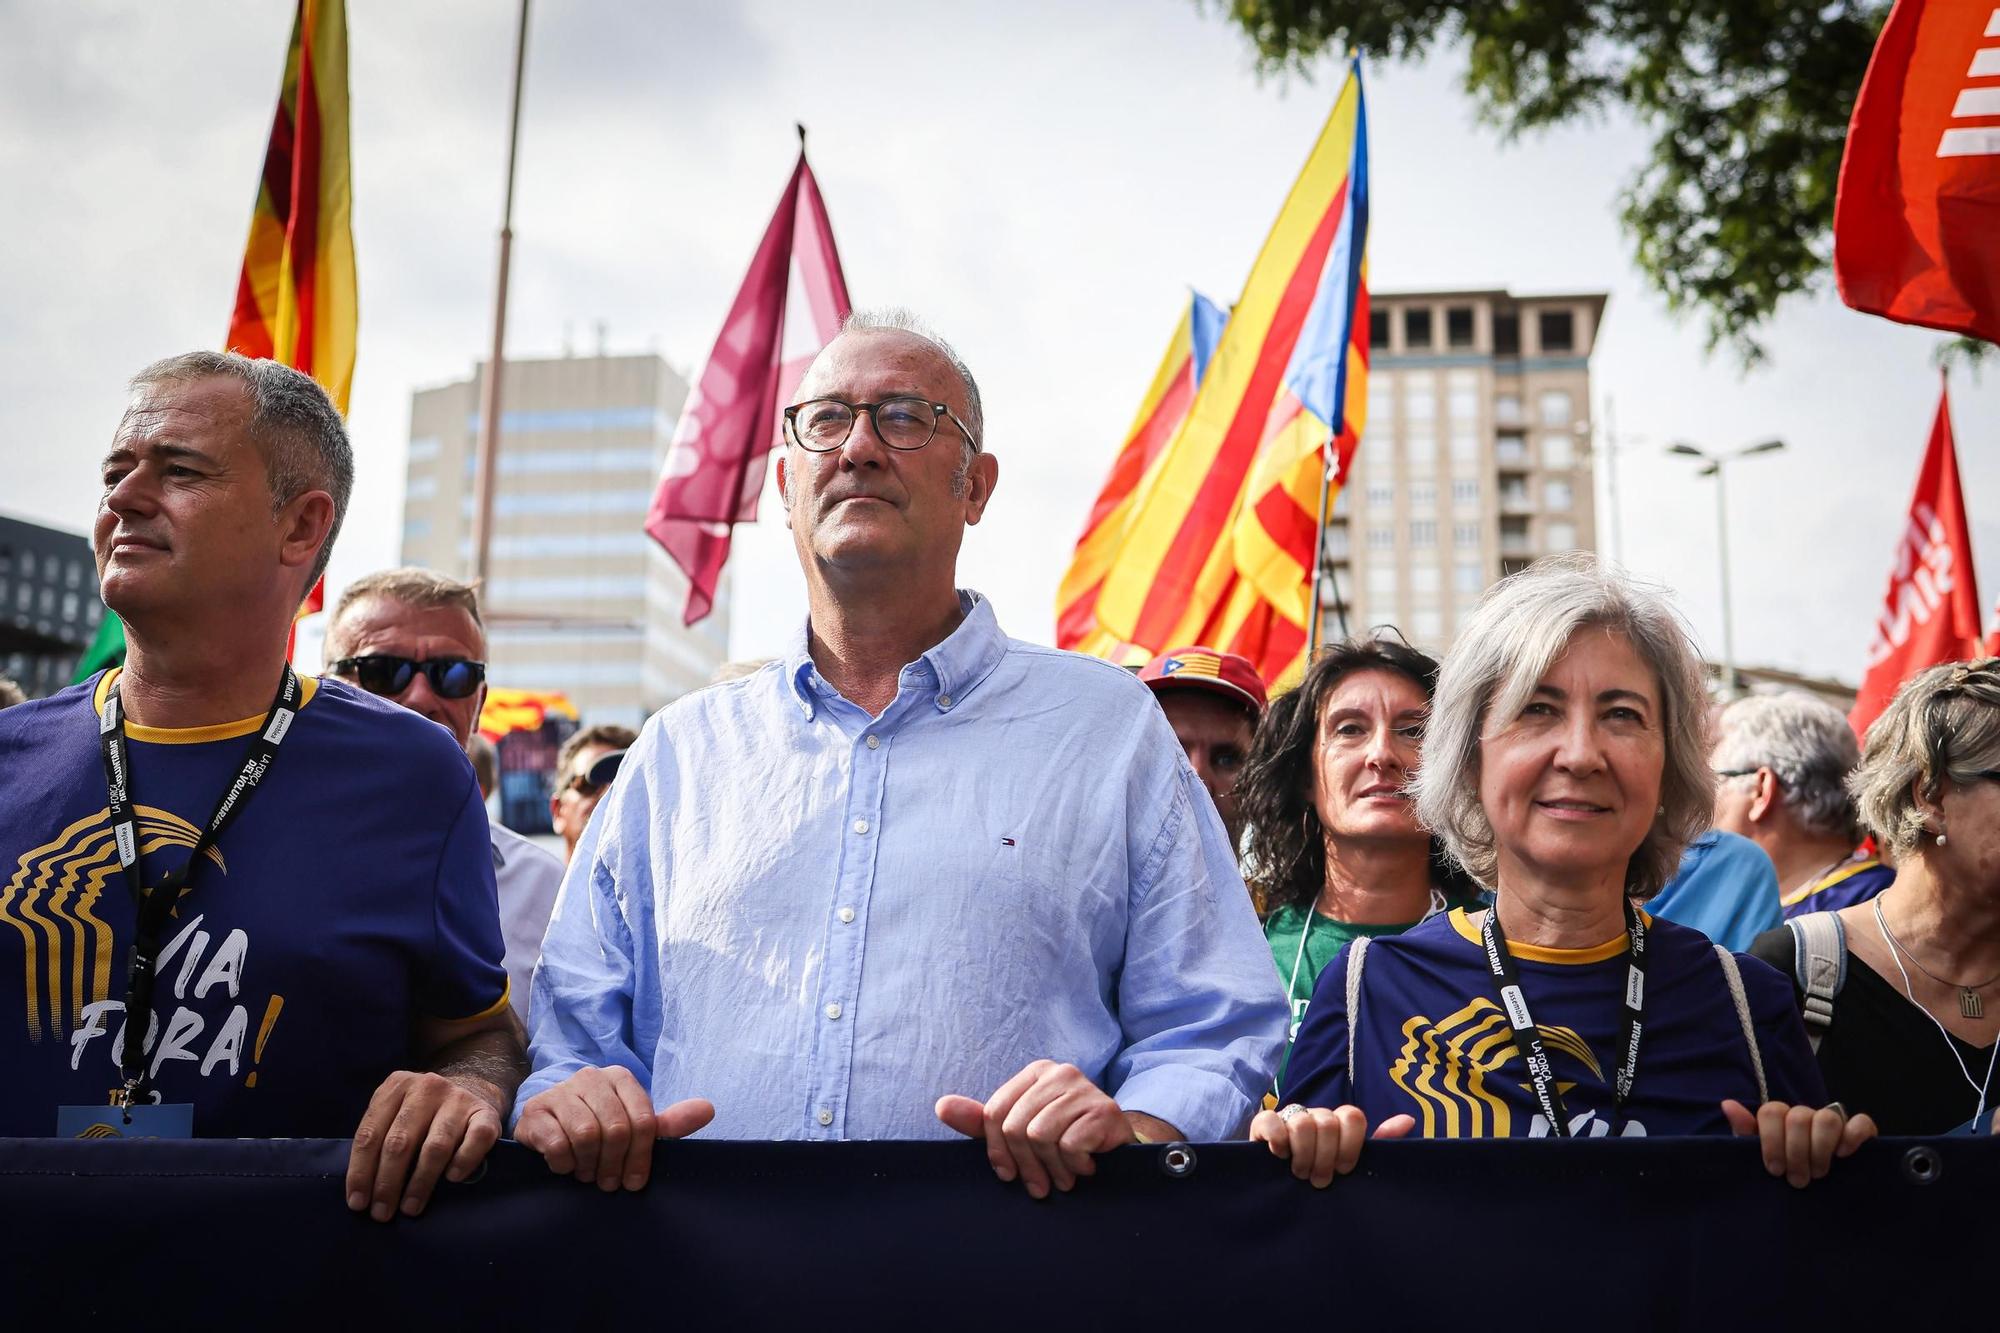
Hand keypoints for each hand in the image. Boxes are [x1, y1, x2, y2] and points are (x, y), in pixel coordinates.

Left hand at [345, 1070, 504, 1222]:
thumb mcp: (395, 1113)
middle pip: (399, 1142)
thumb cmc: (424, 1114)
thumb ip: (379, 1139)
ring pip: (435, 1146)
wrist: (473, 1089)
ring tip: (410, 1208)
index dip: (361, 1172)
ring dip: (420, 1182)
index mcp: (396, 1086)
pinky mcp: (486, 1113)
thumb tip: (361, 1191)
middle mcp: (427, 1087)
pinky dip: (463, 1162)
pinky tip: (452, 1179)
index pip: (369, 1134)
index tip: (357, 1203)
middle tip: (382, 1214)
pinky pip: (475, 1140)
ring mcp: (459, 1098)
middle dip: (387, 1183)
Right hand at [514, 1065, 714, 1191]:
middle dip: (615, 1164)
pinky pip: (557, 1144)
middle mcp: (591, 1078)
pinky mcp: (535, 1112)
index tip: (635, 1183)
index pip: (644, 1120)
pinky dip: (564, 1164)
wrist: (546, 1123)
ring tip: (588, 1174)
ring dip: (589, 1166)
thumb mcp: (634, 1125)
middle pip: (616, 1129)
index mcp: (620, 1078)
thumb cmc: (598, 1126)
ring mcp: (560, 1092)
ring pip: (587, 1135)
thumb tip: (708, 1109)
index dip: (642, 1157)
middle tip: (609, 1183)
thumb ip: (669, 1123)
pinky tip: (566, 1166)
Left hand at [935, 1060, 1134, 1198]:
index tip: (1007, 1175)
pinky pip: (1069, 1145)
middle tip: (1040, 1186)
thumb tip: (941, 1107)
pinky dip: (1073, 1166)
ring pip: (1041, 1137)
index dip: (996, 1151)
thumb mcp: (1020, 1130)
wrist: (1118, 1146)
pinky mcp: (1104, 1110)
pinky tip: (1085, 1167)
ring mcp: (1084, 1088)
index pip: (995, 1112)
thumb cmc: (1065, 1138)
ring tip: (1064, 1177)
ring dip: (1052, 1169)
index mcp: (1035, 1073)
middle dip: (1025, 1166)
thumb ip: (981, 1121)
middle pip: (1016, 1127)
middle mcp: (1059, 1073)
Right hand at [1249, 1104, 1414, 1187]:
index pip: (1353, 1116)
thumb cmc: (1321, 1175)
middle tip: (1319, 1180)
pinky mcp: (1263, 1122)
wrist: (1280, 1188)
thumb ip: (1377, 1143)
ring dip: (1303, 1155)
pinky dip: (1278, 1140)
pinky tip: (1279, 1157)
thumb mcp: (1351, 1164)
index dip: (1350, 1146)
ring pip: (1302, 1123)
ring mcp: (1289, 1116)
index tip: (1343, 1170)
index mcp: (1339, 1122)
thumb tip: (1409, 1119)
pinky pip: (1271, 1119)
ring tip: (1299, 1174)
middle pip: (1328, 1122)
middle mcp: (1316, 1115)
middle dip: (1325, 1157)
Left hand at [1722, 1099, 1876, 1188]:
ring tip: (1819, 1174)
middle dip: (1796, 1152)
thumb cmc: (1784, 1174)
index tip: (1774, 1170)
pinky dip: (1852, 1136)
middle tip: (1798, 1180)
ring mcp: (1833, 1121)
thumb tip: (1727, 1104)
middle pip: (1799, 1116)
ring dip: (1821, 1149)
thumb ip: (1745, 1132)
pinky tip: (1843, 1155)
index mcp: (1780, 1118)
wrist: (1818, 1194)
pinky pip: (1861, 1122)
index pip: (1771, 1111)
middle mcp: (1805, 1115)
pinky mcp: (1860, 1132)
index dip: (1771, 1140)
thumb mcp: (1759, 1158)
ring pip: (1827, 1118)